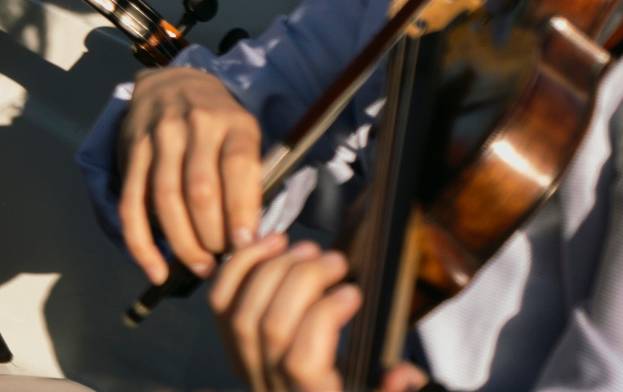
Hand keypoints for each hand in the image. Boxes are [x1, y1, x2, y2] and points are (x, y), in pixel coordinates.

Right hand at [116, 64, 263, 281]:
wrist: (173, 83)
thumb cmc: (219, 122)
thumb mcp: (245, 133)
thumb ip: (249, 178)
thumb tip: (250, 240)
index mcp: (231, 121)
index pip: (238, 167)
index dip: (242, 211)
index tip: (246, 246)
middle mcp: (193, 124)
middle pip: (200, 190)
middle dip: (213, 237)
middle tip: (224, 262)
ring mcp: (158, 136)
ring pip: (166, 199)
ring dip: (183, 244)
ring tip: (200, 268)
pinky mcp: (132, 150)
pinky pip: (132, 203)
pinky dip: (141, 242)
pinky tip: (156, 269)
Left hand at [207, 233, 427, 391]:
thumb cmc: (352, 391)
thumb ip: (392, 391)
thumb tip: (402, 373)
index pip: (301, 362)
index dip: (324, 318)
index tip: (354, 293)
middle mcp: (272, 387)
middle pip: (270, 327)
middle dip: (301, 281)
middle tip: (335, 260)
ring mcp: (247, 367)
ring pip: (241, 311)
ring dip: (273, 269)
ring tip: (308, 249)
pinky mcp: (232, 345)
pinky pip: (221, 302)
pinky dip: (240, 267)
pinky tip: (269, 245)